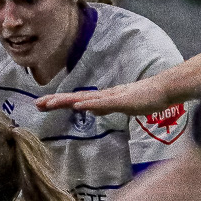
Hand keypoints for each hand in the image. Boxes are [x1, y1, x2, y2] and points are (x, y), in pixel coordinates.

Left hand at [36, 70, 187, 116]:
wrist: (163, 90)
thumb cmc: (144, 98)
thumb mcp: (119, 106)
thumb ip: (104, 107)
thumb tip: (89, 110)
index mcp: (102, 98)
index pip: (76, 100)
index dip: (59, 101)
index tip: (42, 104)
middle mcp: (103, 95)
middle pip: (75, 98)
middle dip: (56, 101)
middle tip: (37, 104)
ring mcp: (112, 97)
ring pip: (85, 99)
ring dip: (67, 101)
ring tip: (50, 103)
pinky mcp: (121, 100)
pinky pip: (103, 103)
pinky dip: (89, 104)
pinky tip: (78, 106)